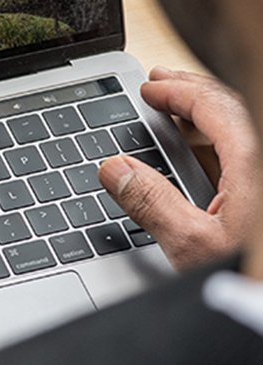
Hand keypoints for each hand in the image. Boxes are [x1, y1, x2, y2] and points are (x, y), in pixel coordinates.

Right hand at [98, 67, 258, 271]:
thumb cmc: (258, 280)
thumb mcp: (195, 246)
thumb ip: (152, 203)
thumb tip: (115, 170)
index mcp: (256, 161)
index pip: (215, 106)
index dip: (178, 92)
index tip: (150, 87)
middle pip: (235, 109)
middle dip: (194, 93)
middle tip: (161, 84)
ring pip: (244, 132)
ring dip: (208, 118)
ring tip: (175, 115)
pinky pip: (250, 153)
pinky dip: (223, 143)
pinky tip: (202, 155)